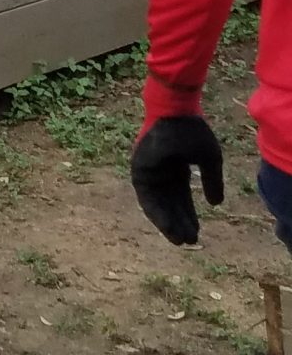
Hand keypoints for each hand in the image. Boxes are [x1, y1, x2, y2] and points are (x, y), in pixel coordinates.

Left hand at [129, 115, 224, 245]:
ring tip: (180, 240)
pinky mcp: (139, 171)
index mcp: (176, 169)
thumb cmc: (192, 131)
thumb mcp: (209, 159)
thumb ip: (211, 182)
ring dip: (167, 223)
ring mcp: (149, 172)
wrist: (175, 112)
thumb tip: (215, 204)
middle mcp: (161, 173)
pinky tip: (167, 227)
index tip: (196, 233)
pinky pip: (146, 197)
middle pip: (169, 204)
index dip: (188, 216)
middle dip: (179, 223)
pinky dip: (157, 213)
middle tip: (189, 242)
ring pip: (157, 204)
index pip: (181, 198)